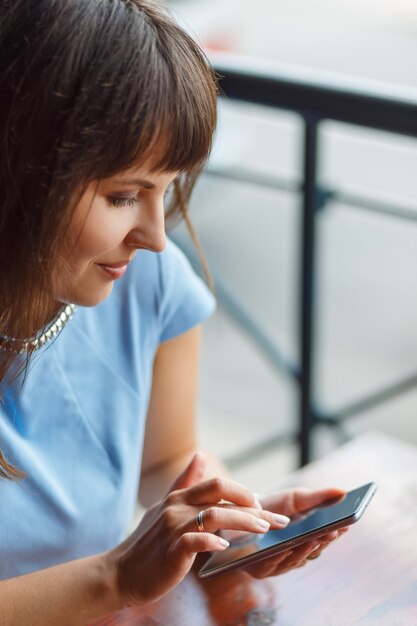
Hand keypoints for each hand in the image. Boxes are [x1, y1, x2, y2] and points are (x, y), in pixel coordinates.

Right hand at [107, 453, 289, 607]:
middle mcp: (177, 507)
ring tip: (263, 530)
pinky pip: (196, 541)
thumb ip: (185, 481)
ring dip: (244, 522)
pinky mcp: (171, 550)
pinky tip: (226, 547)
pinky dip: (213, 542)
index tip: (263, 506)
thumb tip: (200, 454)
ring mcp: (173, 527)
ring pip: (215, 515)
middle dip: (253, 505)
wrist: (121, 572)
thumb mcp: (165, 506)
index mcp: (179, 496)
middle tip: (276, 519)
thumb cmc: (148, 542)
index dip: (244, 492)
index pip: (218, 485)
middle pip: (221, 494)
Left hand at [245, 486, 347, 578]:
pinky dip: (282, 556)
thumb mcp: (298, 498)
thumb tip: (343, 491)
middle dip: (323, 541)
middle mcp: (299, 554)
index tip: (345, 524)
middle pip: (314, 551)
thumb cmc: (275, 506)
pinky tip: (287, 547)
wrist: (243, 510)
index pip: (327, 539)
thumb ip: (319, 497)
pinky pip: (274, 564)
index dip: (336, 533)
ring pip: (297, 559)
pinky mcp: (264, 569)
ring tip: (313, 538)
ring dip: (306, 550)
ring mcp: (282, 564)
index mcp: (310, 539)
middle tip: (332, 531)